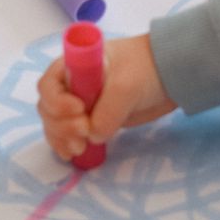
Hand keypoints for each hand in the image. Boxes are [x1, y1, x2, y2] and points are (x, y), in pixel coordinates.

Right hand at [37, 33, 177, 160]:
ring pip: (55, 124)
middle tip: (84, 132)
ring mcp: (81, 102)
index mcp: (76, 64)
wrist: (170, 76)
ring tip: (81, 148)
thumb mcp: (126, 86)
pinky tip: (73, 154)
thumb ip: (107, 111)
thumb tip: (93, 135)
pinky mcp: (91, 119)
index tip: (78, 110)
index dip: (56, 101)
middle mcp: (73, 83)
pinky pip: (68, 135)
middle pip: (48, 107)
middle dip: (60, 124)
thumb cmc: (146, 69)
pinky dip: (66, 145)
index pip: (49, 84)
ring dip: (61, 137)